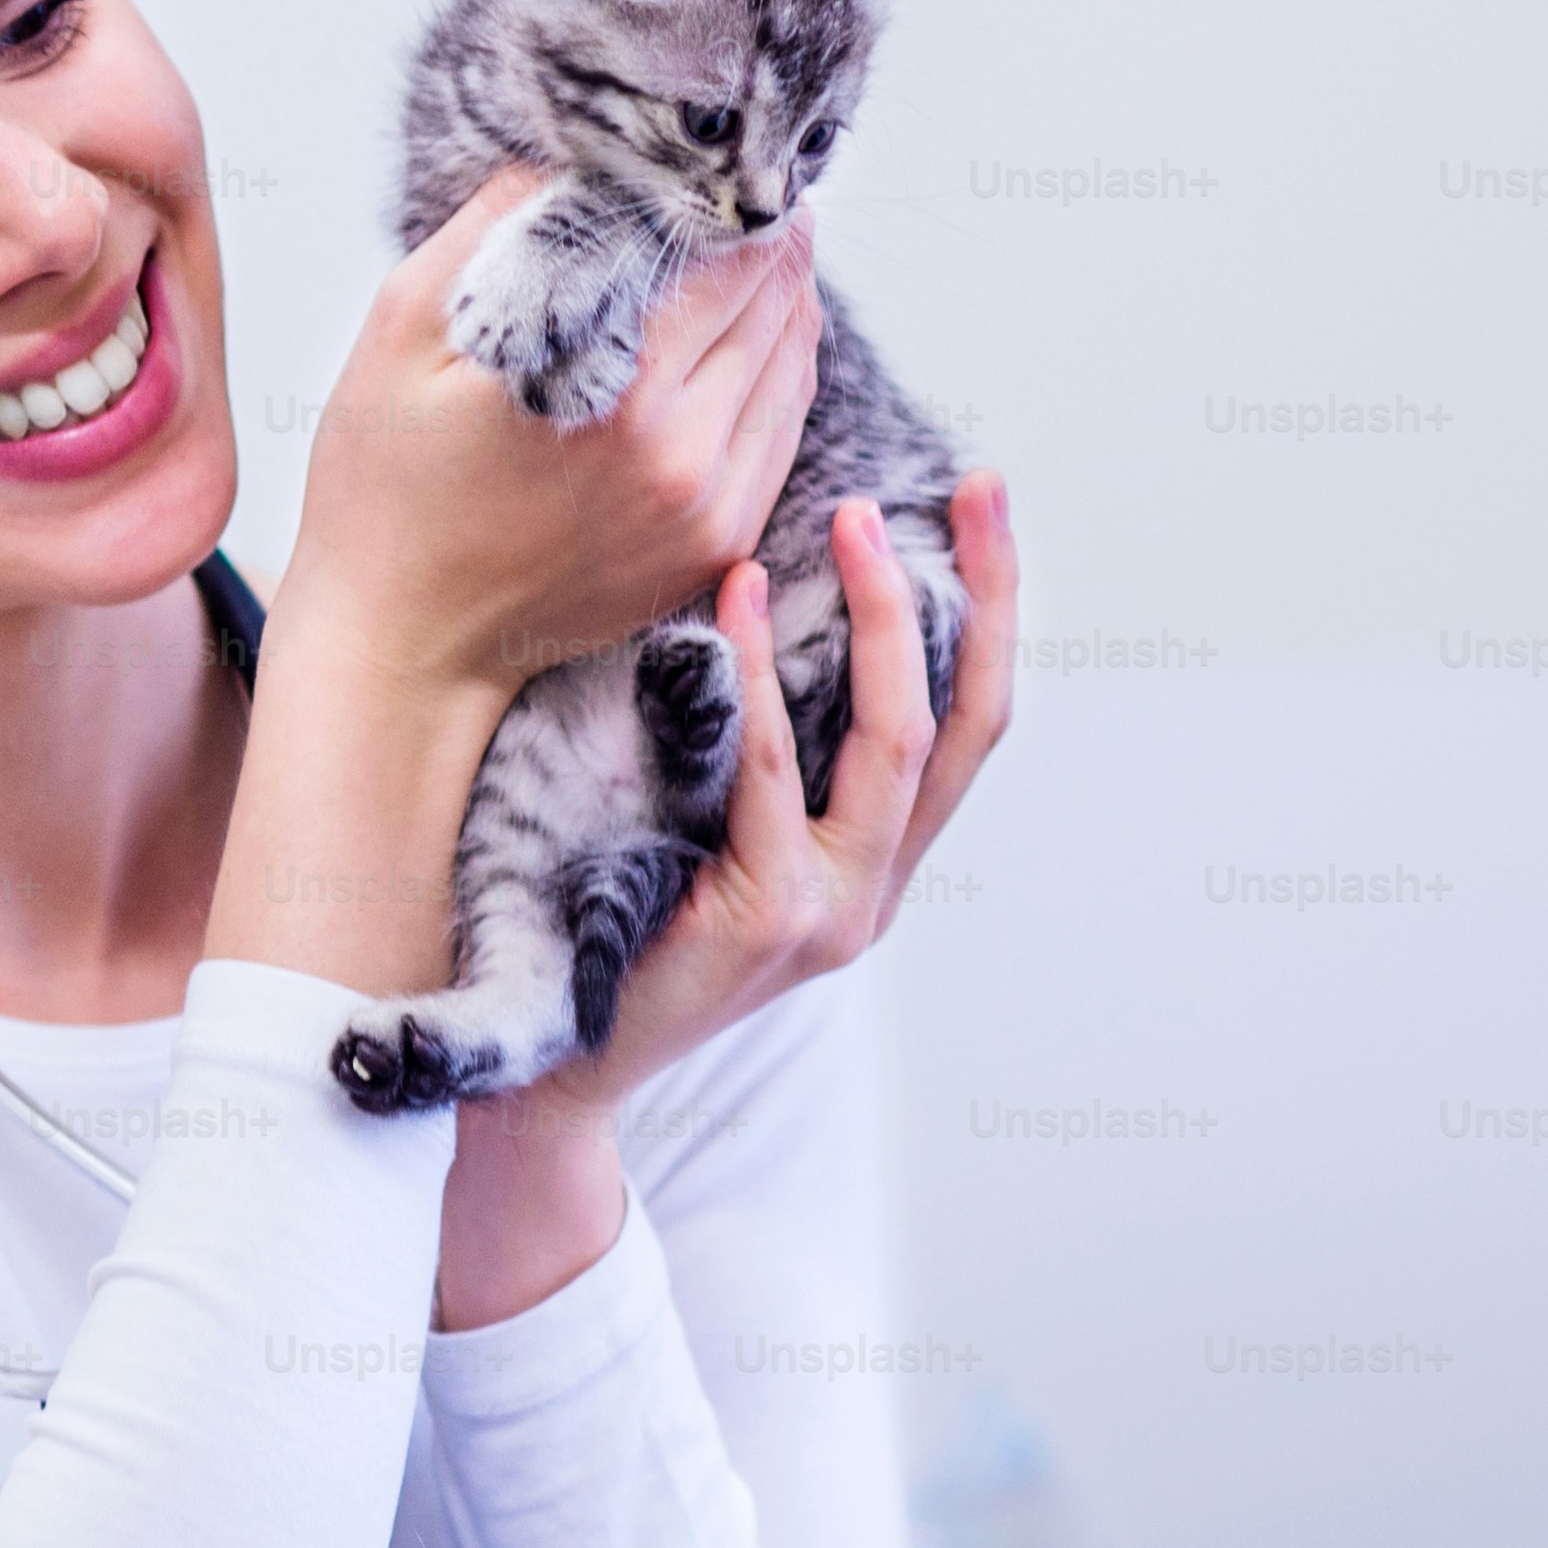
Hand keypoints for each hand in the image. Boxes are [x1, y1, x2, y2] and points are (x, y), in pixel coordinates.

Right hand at [281, 166, 826, 697]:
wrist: (402, 646)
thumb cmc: (386, 487)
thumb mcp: (406, 329)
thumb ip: (496, 225)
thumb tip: (571, 151)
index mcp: (614, 386)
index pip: (724, 255)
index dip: (729, 197)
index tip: (718, 160)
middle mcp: (684, 451)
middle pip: (775, 304)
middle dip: (765, 241)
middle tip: (748, 192)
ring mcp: (711, 508)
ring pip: (795, 366)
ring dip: (785, 302)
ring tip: (759, 251)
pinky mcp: (717, 546)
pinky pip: (783, 432)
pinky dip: (779, 373)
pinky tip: (753, 335)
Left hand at [436, 472, 1020, 1327]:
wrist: (555, 1059)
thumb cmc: (614, 915)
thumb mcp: (712, 817)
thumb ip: (756, 737)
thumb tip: (753, 578)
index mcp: (874, 858)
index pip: (969, 718)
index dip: (993, 607)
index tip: (982, 503)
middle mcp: (875, 886)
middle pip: (969, 722)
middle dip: (982, 594)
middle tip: (965, 488)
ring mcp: (833, 910)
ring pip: (898, 743)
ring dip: (883, 618)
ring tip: (852, 519)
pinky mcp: (768, 922)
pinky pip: (776, 776)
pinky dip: (759, 677)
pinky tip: (733, 595)